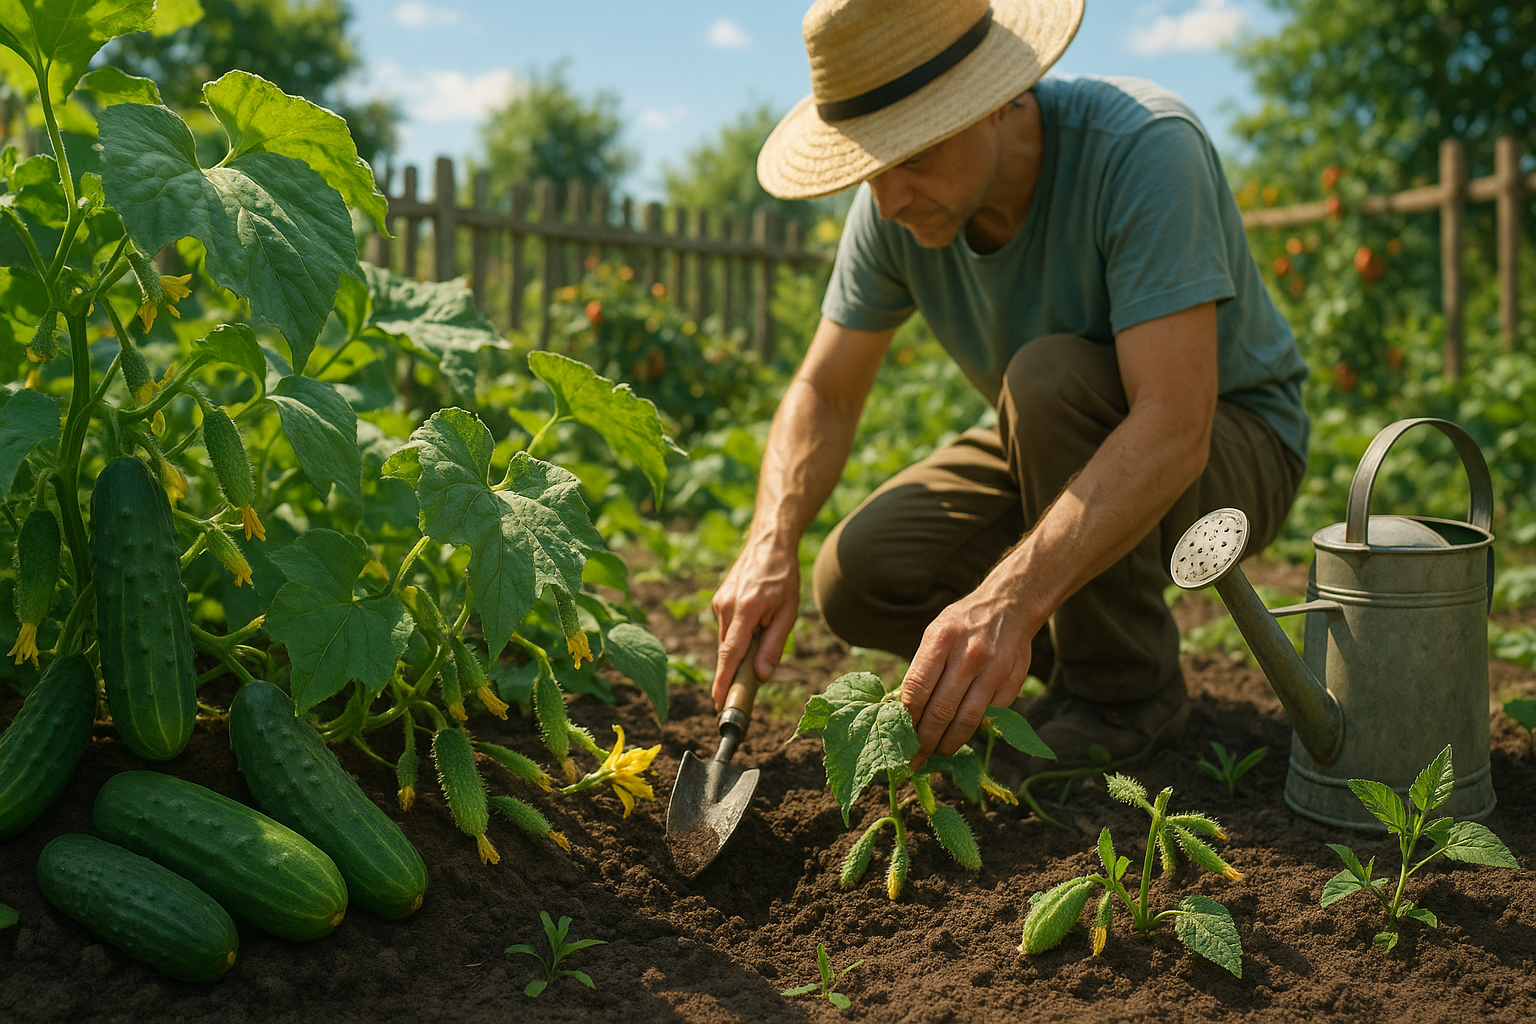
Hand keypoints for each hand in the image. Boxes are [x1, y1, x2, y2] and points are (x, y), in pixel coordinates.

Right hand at [711, 536, 799, 709]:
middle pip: (727, 651)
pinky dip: (737, 636)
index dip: (723, 681)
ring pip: (726, 641)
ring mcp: (719, 602)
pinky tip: (755, 623)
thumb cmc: (784, 578)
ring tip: (763, 633)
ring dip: (739, 650)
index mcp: (746, 609)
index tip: (718, 703)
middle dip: (734, 671)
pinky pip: (726, 629)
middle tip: (747, 685)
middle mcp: (726, 606)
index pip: (730, 653)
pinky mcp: (718, 600)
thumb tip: (761, 676)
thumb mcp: (788, 613)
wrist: (769, 544)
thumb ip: (773, 645)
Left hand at [900, 583, 1036, 767]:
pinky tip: (960, 735)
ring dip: (948, 743)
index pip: (917, 688)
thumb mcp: (935, 633)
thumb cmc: (962, 624)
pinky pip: (988, 715)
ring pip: (966, 720)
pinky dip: (972, 729)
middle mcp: (969, 655)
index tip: (899, 733)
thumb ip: (921, 668)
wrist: (1009, 606)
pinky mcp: (1012, 682)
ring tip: (936, 753)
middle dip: (924, 740)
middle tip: (914, 757)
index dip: (906, 717)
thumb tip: (901, 709)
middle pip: (941, 711)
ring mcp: (994, 670)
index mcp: (942, 639)